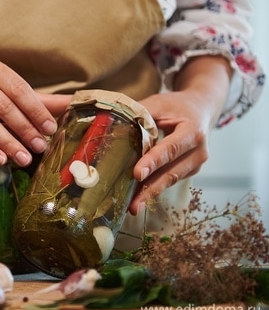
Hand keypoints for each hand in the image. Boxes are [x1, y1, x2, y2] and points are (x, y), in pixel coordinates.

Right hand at [0, 60, 70, 166]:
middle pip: (4, 108)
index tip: (50, 129)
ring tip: (24, 158)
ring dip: (9, 143)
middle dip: (25, 130)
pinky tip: (1, 159)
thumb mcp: (8, 93)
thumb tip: (73, 103)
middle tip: (40, 147)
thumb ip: (39, 100)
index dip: (36, 110)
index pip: (19, 90)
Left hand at [129, 55, 232, 214]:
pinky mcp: (189, 171)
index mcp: (193, 131)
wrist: (200, 108)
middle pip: (172, 172)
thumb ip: (139, 114)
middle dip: (151, 188)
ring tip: (133, 206)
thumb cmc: (176, 106)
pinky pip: (169, 180)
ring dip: (150, 193)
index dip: (153, 161)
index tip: (137, 174)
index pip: (170, 148)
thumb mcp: (158, 104)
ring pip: (170, 180)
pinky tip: (138, 196)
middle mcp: (199, 151)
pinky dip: (153, 187)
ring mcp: (196, 164)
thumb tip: (109, 124)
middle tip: (133, 203)